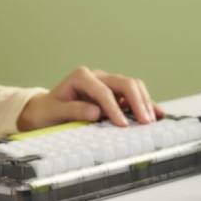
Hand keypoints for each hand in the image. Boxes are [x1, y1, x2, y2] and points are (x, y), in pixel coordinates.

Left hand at [16, 66, 164, 131]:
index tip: (123, 124)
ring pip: (132, 86)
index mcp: (81, 76)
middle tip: (145, 122)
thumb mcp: (54, 112)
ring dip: (144, 102)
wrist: (44, 110)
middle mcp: (96, 76)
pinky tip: (157, 113)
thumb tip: (96, 112)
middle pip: (124, 83)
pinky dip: (145, 103)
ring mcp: (106, 83)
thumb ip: (74, 111)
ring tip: (151, 121)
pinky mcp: (113, 93)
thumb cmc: (48, 111)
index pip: (103, 91)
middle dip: (137, 102)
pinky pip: (133, 95)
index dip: (115, 108)